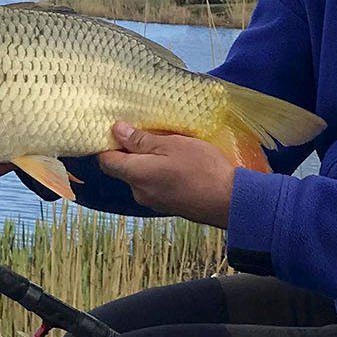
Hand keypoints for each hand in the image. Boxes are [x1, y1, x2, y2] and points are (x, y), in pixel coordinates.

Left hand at [96, 122, 235, 226]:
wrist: (229, 201)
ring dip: (150, 162)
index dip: (108, 144)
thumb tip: (116, 131)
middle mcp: (139, 192)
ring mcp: (154, 202)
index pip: (106, 161)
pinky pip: (156, 185)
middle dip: (133, 151)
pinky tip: (179, 164)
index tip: (121, 130)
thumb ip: (141, 140)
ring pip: (142, 176)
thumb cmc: (201, 168)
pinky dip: (161, 173)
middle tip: (152, 133)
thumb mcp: (172, 144)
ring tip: (170, 147)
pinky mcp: (168, 206)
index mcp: (136, 175)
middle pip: (124, 168)